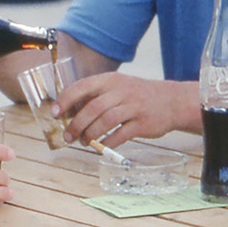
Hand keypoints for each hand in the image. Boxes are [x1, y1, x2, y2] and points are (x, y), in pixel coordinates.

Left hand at [57, 72, 191, 146]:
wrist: (172, 101)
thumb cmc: (139, 95)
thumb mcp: (118, 87)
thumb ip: (97, 96)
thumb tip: (69, 111)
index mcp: (112, 80)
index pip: (83, 86)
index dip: (66, 100)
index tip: (55, 113)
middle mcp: (122, 91)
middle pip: (93, 108)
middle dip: (76, 124)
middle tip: (68, 136)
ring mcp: (134, 107)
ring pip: (105, 121)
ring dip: (90, 134)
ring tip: (83, 142)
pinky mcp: (143, 124)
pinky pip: (120, 135)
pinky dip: (107, 142)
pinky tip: (100, 146)